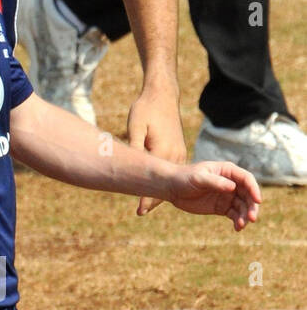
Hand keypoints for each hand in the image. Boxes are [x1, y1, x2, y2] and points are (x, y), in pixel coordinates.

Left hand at [126, 84, 185, 213]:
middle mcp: (175, 154)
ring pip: (171, 179)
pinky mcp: (179, 150)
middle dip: (154, 199)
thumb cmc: (145, 110)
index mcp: (164, 150)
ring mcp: (180, 152)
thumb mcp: (135, 126)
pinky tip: (158, 188)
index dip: (148, 197)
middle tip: (140, 213)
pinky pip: (173, 171)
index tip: (140, 211)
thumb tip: (130, 164)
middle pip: (166, 183)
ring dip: (161, 191)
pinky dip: (167, 181)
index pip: (156, 181)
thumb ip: (134, 145)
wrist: (162, 97)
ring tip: (148, 206)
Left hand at [165, 160, 261, 229]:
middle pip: (248, 195)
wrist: (171, 188)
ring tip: (241, 225)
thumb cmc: (184, 178)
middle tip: (251, 218)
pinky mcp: (222, 207)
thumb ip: (215, 182)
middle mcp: (231, 183)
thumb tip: (232, 187)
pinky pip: (235, 215)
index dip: (254, 189)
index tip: (258, 201)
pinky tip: (238, 228)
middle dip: (252, 206)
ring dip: (245, 216)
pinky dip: (238, 221)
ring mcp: (228, 196)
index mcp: (227, 171)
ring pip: (243, 206)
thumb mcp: (198, 178)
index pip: (247, 179)